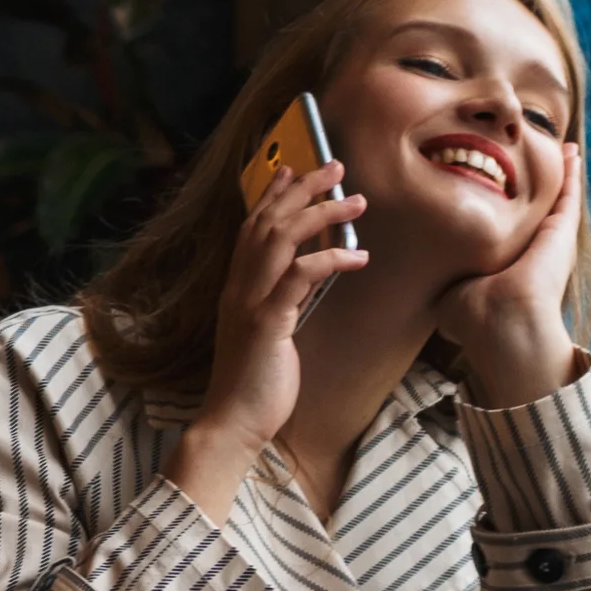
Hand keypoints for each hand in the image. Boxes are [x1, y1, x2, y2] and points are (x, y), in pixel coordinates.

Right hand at [162, 156, 365, 516]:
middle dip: (304, 189)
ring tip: (357, 201)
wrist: (232, 423)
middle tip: (336, 167)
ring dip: (322, 214)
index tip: (293, 170)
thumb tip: (305, 279)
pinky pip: (300, 277)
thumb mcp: (267, 333)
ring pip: (281, 239)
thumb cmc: (254, 384)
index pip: (251, 227)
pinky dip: (330, 259)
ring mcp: (249, 303)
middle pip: (268, 221)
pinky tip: (359, 256)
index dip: (273, 195)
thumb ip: (281, 302)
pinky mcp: (266, 323)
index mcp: (236, 288)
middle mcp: (238, 287)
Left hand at [431, 155, 585, 406]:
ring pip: (558, 200)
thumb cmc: (473, 317)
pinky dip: (571, 173)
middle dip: (540, 188)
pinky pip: (568, 195)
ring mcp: (551, 242)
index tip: (502, 189)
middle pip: (538, 212)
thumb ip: (446, 280)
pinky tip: (571, 153)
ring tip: (565, 150)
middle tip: (541, 158)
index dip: (508, 212)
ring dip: (561, 174)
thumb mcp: (452, 294)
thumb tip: (427, 282)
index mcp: (509, 265)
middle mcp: (533, 252)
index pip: (509, 232)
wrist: (502, 323)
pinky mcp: (562, 232)